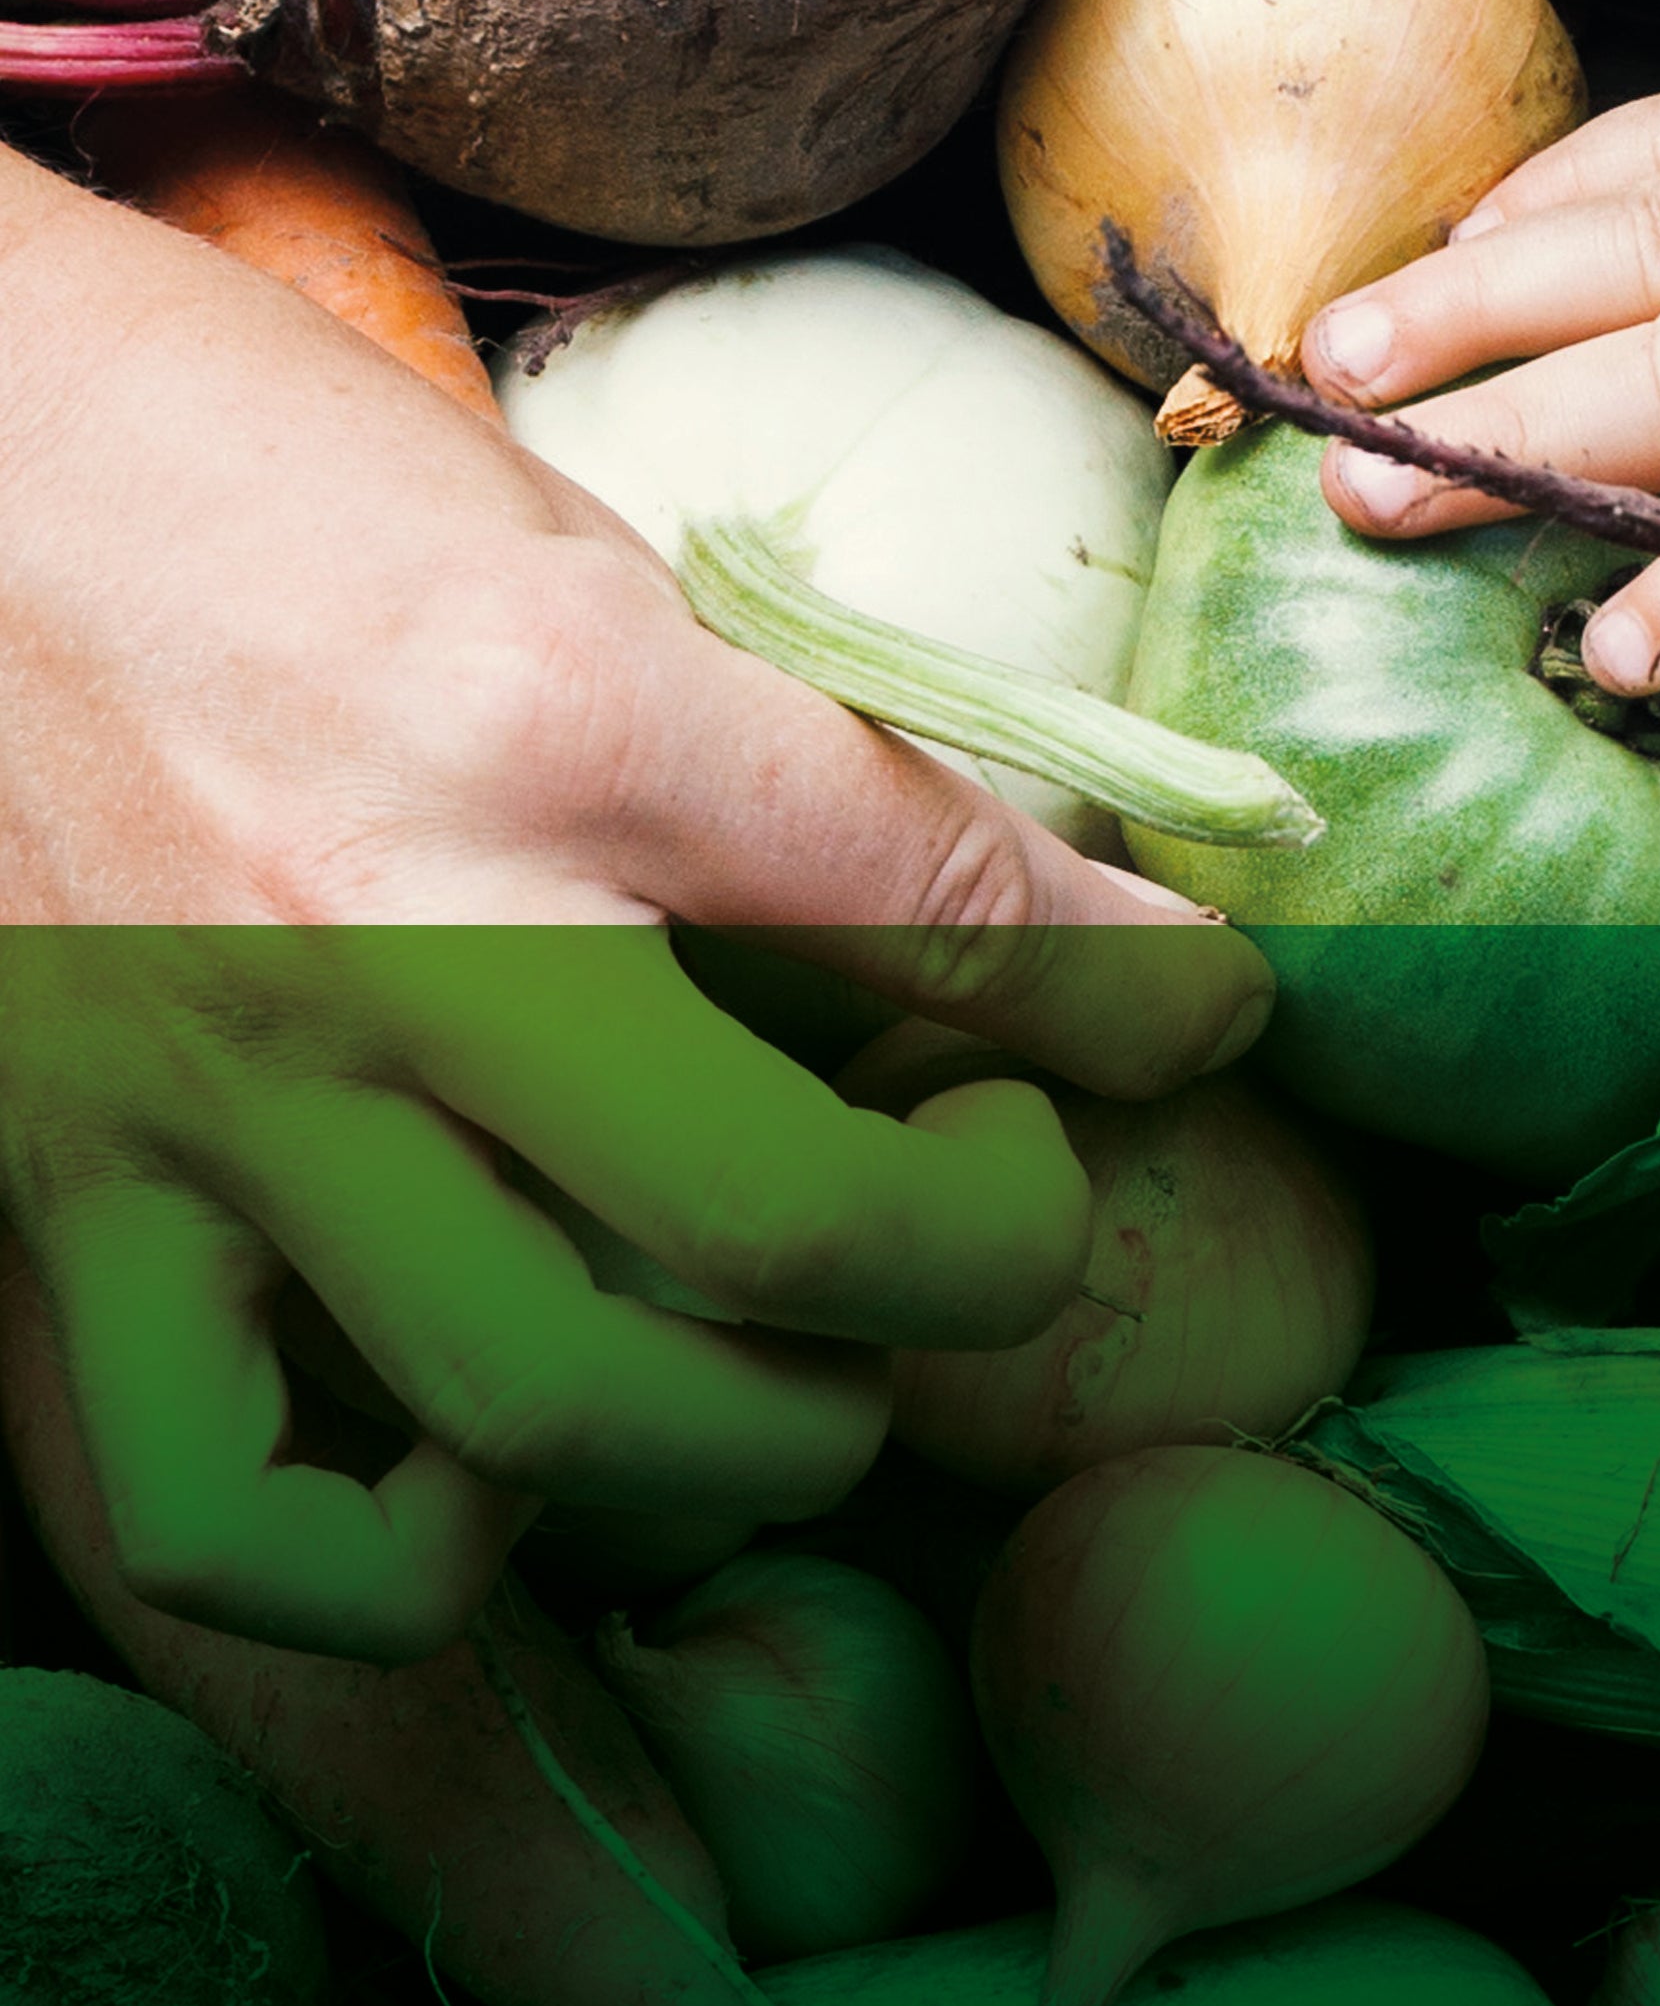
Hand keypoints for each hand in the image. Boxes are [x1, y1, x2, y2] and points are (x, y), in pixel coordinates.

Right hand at [0, 158, 1272, 1661]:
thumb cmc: (224, 453)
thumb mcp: (555, 537)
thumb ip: (778, 742)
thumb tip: (1039, 902)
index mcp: (549, 710)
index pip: (948, 900)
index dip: (1140, 993)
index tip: (1198, 1013)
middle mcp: (382, 929)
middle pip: (781, 1229)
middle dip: (969, 1255)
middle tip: (979, 1185)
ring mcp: (203, 1094)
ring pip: (551, 1409)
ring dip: (750, 1428)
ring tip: (793, 1344)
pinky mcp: (54, 1200)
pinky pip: (233, 1514)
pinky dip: (400, 1552)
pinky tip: (494, 1461)